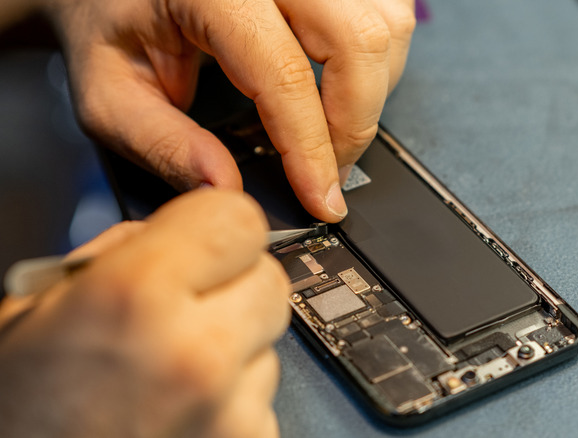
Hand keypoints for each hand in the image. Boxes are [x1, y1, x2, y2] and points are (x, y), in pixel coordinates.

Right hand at [0, 189, 290, 437]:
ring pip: (270, 339)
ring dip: (234, 342)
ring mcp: (228, 409)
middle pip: (269, 278)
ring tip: (174, 366)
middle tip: (189, 303)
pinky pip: (262, 393)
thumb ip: (119, 251)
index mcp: (134, 298)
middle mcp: (194, 354)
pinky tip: (184, 403)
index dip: (219, 223)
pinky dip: (234, 394)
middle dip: (234, 282)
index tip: (204, 236)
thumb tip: (176, 231)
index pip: (238, 219)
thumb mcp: (36, 307)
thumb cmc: (17, 411)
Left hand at [42, 0, 415, 222]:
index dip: (310, 147)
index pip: (283, 73)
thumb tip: (226, 190)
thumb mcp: (111, 96)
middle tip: (331, 172)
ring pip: (383, 26)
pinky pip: (386, 15)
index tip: (322, 199)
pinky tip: (344, 88)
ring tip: (334, 132)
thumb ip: (163, 145)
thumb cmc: (111, 26)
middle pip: (355, 40)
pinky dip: (378, 62)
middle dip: (355, 122)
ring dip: (372, 90)